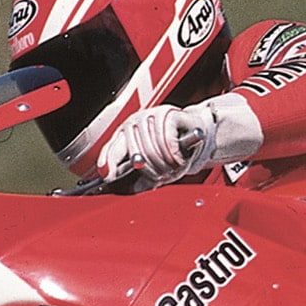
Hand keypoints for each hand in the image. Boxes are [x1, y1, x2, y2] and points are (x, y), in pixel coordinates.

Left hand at [97, 103, 219, 187]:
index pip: (111, 149)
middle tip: (162, 175)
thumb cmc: (176, 147)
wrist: (199, 131)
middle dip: (152, 171)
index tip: (107, 176)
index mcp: (126, 135)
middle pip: (136, 154)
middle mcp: (134, 123)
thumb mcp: (157, 166)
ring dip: (165, 164)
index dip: (107, 162)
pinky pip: (166, 140)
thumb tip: (132, 191)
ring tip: (173, 166)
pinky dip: (173, 153)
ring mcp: (149, 116)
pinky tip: (178, 157)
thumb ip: (143, 178)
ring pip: (152, 149)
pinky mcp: (166, 113)